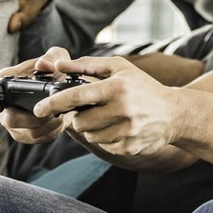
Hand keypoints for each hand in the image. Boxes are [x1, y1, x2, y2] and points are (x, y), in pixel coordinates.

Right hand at [0, 48, 73, 144]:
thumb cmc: (56, 70)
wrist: (67, 88)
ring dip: (44, 125)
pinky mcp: (28, 133)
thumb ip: (52, 57)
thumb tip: (42, 65)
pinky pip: (37, 138)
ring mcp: (16, 121)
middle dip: (28, 118)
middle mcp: (7, 103)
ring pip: (26, 133)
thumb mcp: (57, 57)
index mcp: (8, 80)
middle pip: (8, 119)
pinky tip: (59, 120)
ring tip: (58, 113)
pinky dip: (51, 131)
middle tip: (46, 111)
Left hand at [37, 55, 180, 157]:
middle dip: (80, 116)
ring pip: (90, 135)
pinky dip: (106, 138)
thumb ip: (87, 65)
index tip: (38, 109)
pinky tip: (120, 128)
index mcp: (117, 87)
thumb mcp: (119, 68)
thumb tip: (58, 65)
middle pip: (80, 121)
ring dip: (93, 127)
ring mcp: (127, 131)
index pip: (77, 96)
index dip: (53, 103)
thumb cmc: (142, 86)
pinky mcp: (130, 147)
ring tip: (111, 117)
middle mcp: (122, 110)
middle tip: (94, 108)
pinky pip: (103, 146)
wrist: (174, 113)